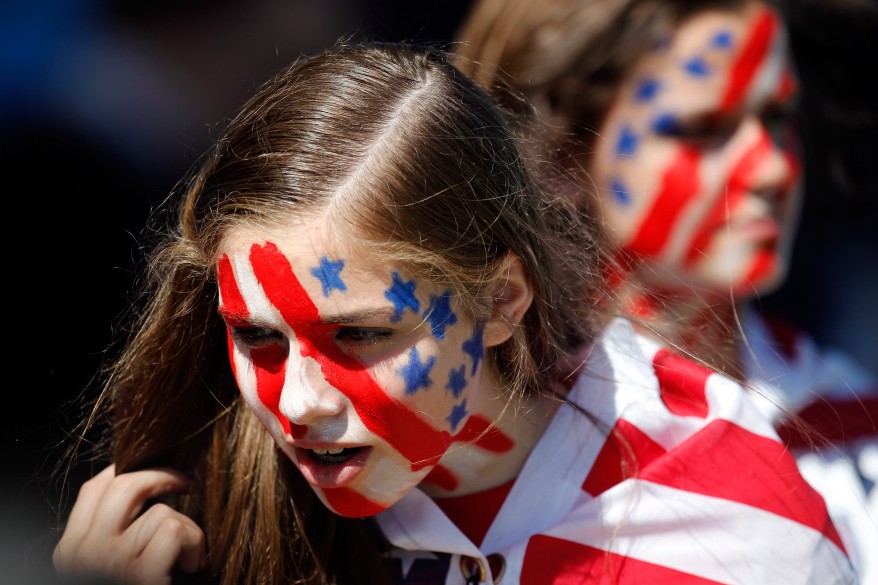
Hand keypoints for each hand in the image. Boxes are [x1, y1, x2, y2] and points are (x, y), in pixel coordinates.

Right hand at [53, 464, 205, 584]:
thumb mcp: (106, 565)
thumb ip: (112, 533)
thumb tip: (143, 485)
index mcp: (70, 552)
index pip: (95, 488)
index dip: (129, 469)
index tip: (157, 472)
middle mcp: (82, 555)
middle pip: (125, 484)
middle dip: (164, 476)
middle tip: (188, 484)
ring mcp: (108, 564)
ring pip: (161, 511)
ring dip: (189, 530)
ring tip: (190, 556)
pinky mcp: (138, 577)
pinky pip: (175, 531)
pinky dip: (195, 544)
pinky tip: (193, 566)